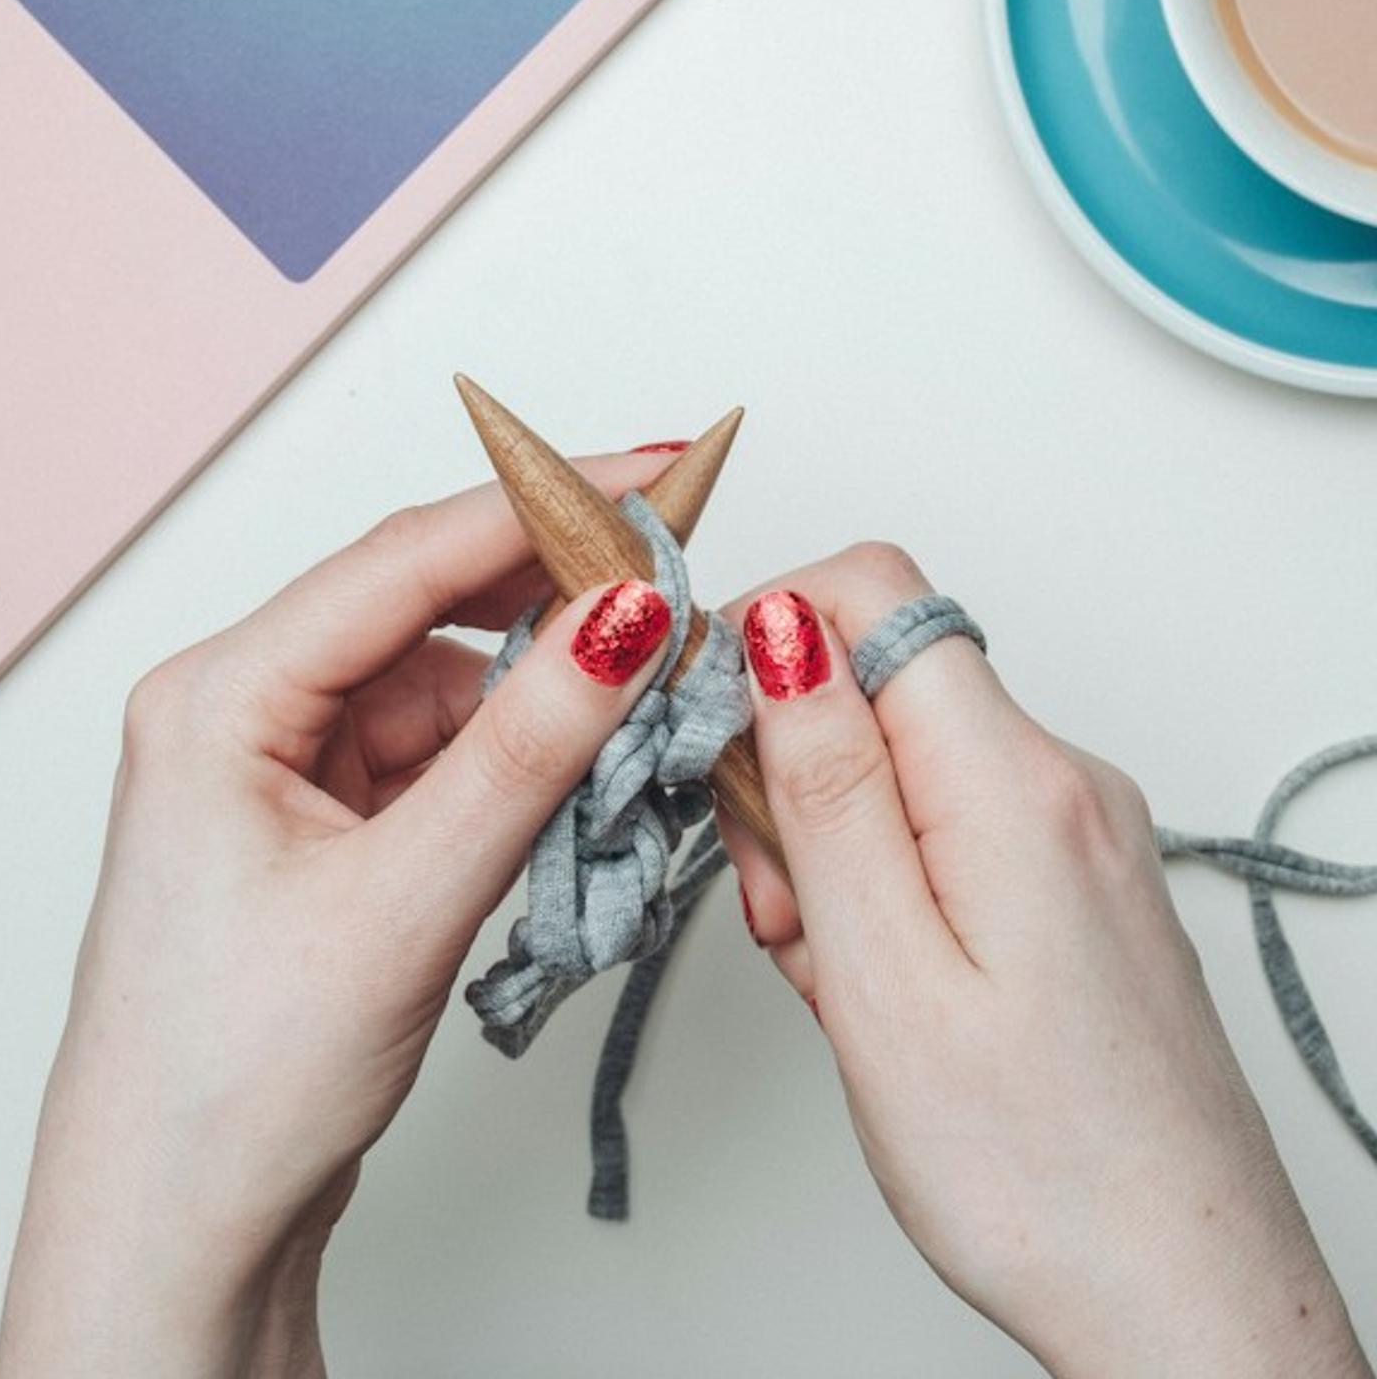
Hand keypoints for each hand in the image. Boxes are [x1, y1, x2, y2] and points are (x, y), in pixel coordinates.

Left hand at [0, 452, 678, 1378]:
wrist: (182, 1221)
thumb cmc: (233, 1077)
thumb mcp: (403, 898)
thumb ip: (525, 752)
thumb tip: (623, 622)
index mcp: (216, 698)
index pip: (402, 561)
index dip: (539, 506)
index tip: (651, 474)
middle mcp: (240, 711)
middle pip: (420, 608)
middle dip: (546, 592)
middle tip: (666, 575)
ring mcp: (283, 766)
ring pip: (441, 682)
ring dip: (537, 689)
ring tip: (634, 700)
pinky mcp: (325, 820)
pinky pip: (438, 749)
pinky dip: (512, 752)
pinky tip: (571, 768)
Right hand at [721, 544, 1371, 1378]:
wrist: (1183, 1301)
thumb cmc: (1037, 1171)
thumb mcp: (884, 975)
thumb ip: (826, 784)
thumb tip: (784, 627)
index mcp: (1013, 784)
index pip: (873, 591)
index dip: (767, 629)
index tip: (709, 731)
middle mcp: (1061, 782)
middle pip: (876, 683)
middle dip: (790, 775)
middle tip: (785, 914)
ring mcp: (1075, 831)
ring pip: (898, 764)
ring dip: (830, 848)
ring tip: (838, 979)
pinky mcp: (1072, 880)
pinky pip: (942, 828)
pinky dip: (883, 887)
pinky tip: (884, 988)